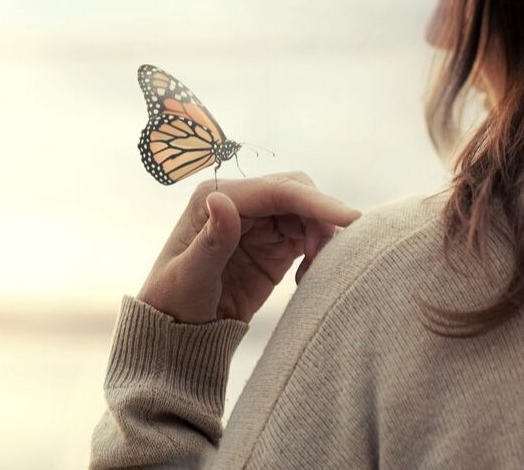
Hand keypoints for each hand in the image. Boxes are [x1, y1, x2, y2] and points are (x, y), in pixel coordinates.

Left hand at [137, 172, 360, 323]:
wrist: (179, 332)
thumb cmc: (173, 303)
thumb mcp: (189, 277)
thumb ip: (211, 241)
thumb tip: (220, 199)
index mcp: (215, 198)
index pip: (275, 190)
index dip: (315, 201)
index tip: (350, 219)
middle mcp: (239, 202)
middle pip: (297, 192)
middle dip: (320, 217)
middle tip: (325, 258)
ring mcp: (258, 223)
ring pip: (307, 213)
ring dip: (322, 237)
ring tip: (312, 275)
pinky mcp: (274, 245)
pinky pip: (309, 236)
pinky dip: (319, 252)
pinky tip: (307, 279)